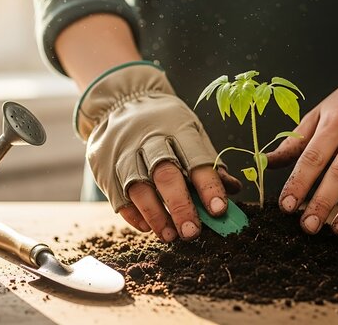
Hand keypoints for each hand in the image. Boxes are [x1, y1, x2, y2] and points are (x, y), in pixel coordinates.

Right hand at [76, 63, 240, 241]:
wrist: (122, 100)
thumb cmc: (166, 123)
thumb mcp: (191, 131)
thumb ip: (209, 161)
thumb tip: (233, 189)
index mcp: (178, 129)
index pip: (196, 160)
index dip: (209, 187)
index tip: (219, 211)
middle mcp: (149, 139)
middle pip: (165, 175)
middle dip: (180, 206)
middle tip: (192, 232)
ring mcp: (123, 153)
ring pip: (139, 188)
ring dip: (156, 216)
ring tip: (171, 236)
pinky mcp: (104, 166)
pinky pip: (118, 196)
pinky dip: (134, 215)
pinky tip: (148, 226)